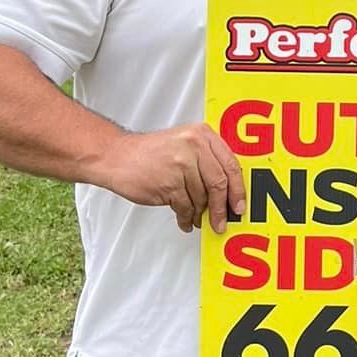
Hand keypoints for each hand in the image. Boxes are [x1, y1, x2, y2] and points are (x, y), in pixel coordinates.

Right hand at [93, 122, 244, 233]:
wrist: (117, 156)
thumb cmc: (150, 153)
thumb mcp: (184, 144)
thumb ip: (207, 160)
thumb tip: (229, 190)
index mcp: (202, 135)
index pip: (231, 164)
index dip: (238, 189)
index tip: (239, 205)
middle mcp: (194, 146)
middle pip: (219, 183)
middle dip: (222, 208)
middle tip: (221, 222)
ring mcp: (180, 164)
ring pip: (202, 198)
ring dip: (200, 214)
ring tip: (196, 218)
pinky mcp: (169, 183)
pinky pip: (186, 207)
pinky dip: (186, 218)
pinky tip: (185, 220)